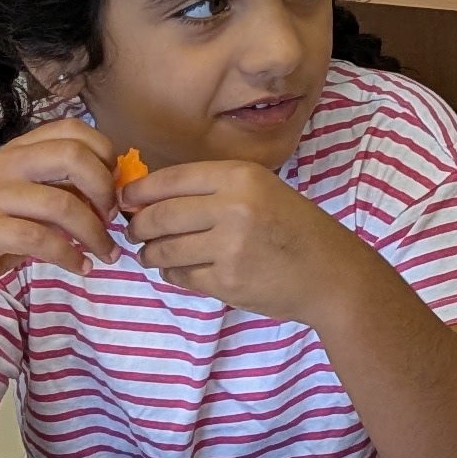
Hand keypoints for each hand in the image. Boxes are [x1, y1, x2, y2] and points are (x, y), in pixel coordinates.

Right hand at [0, 123, 118, 312]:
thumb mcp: (34, 204)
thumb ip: (66, 189)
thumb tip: (117, 187)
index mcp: (18, 149)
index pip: (73, 129)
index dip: (105, 154)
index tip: (114, 187)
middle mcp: (3, 163)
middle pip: (73, 157)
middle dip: (104, 189)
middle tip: (112, 219)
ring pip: (62, 204)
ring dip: (95, 233)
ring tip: (106, 253)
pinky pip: (41, 239)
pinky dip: (70, 256)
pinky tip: (81, 267)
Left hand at [120, 158, 371, 323]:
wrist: (331, 274)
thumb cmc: (294, 229)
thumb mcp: (261, 191)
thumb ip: (213, 190)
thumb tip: (148, 196)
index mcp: (241, 176)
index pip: (170, 179)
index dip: (138, 191)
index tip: (125, 200)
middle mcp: (233, 206)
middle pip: (159, 215)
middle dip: (137, 226)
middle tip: (134, 232)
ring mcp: (229, 246)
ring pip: (163, 249)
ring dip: (150, 254)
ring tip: (153, 254)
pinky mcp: (226, 281)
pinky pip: (180, 276)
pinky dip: (172, 274)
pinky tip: (181, 270)